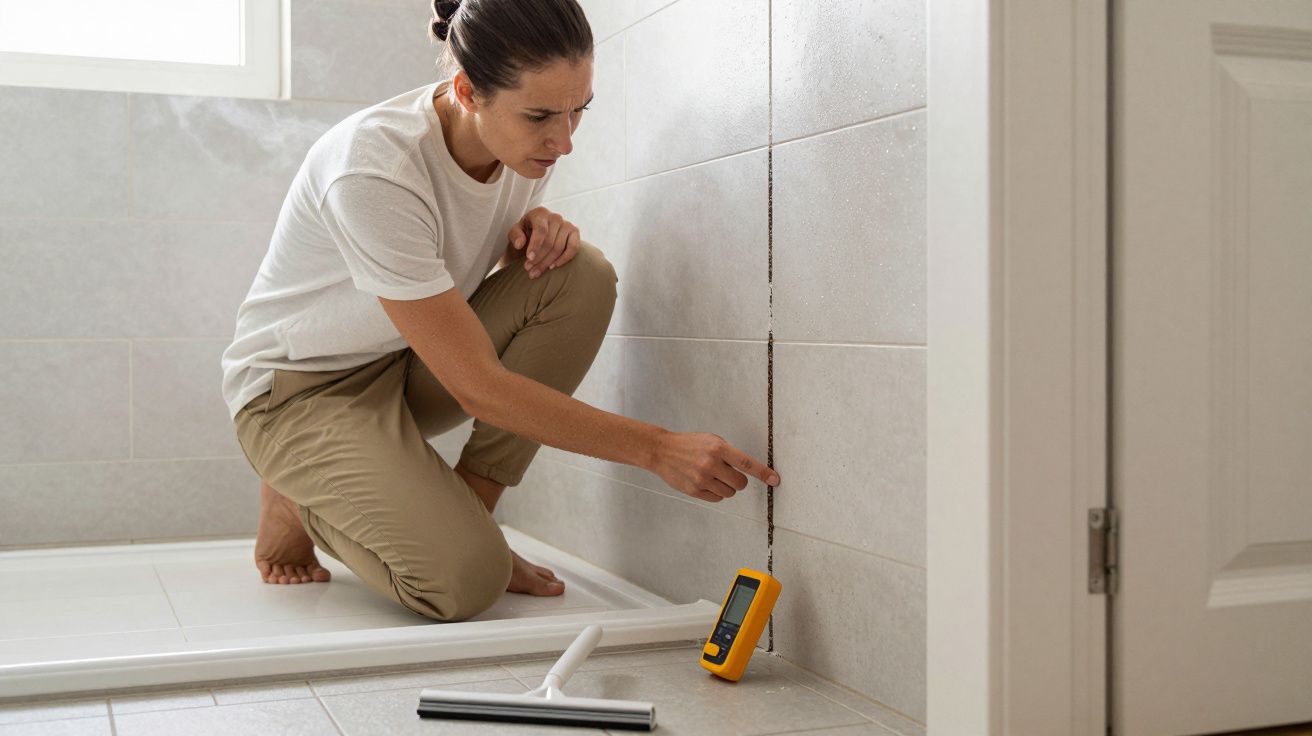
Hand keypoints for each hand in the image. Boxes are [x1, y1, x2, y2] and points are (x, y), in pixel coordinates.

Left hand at [507, 207, 580, 278]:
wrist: (536, 235)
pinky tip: (554, 266)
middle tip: (529, 269)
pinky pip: (573, 248)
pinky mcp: (575, 233)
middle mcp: (555, 217)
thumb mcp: (515, 233)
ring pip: (559, 247)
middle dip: (539, 258)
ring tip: (536, 271)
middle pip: (550, 242)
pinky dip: (564, 259)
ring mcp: (567, 224)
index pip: (541, 230)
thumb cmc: (525, 233)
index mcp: (540, 213)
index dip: (536, 245)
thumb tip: (520, 244)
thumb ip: (515, 236)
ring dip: (548, 262)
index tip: (529, 258)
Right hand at [649, 431, 780, 502]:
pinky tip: (705, 482)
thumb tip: (747, 469)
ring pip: (729, 492)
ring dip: (726, 487)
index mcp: (718, 448)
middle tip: (729, 474)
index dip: (763, 473)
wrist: (662, 451)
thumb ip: (728, 453)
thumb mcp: (711, 441)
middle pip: (740, 483)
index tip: (774, 479)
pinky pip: (717, 498)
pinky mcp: (694, 490)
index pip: (747, 463)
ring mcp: (702, 479)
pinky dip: (715, 493)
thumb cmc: (689, 444)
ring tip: (713, 476)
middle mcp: (711, 464)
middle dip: (738, 481)